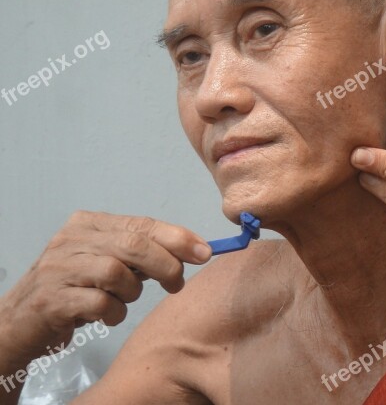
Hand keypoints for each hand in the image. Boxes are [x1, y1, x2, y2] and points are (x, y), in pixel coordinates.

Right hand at [0, 211, 210, 361]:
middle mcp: (72, 239)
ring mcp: (59, 268)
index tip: (204, 251)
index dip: (177, 237)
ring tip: (124, 300)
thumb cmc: (72, 289)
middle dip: (166, 264)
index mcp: (89, 224)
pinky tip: (108, 315)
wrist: (17, 322)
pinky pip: (99, 303)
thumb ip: (139, 254)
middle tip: (177, 284)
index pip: (142, 224)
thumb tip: (192, 251)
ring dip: (132, 293)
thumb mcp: (105, 262)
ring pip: (116, 273)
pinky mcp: (51, 300)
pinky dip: (114, 312)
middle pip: (133, 244)